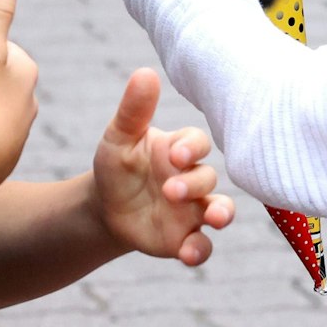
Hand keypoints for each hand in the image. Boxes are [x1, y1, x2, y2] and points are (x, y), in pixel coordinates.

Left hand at [90, 68, 233, 265]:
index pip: (197, 143)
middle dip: (194, 183)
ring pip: (220, 210)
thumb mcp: (119, 137)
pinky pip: (203, 246)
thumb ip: (134, 110)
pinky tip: (189, 253)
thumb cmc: (117, 166)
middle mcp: (192, 179)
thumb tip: (145, 72)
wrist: (105, 208)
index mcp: (178, 150)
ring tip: (213, 218)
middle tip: (170, 190)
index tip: (175, 155)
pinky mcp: (185, 239)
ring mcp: (193, 210)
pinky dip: (201, 250)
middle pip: (209, 177)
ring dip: (221, 214)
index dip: (192, 148)